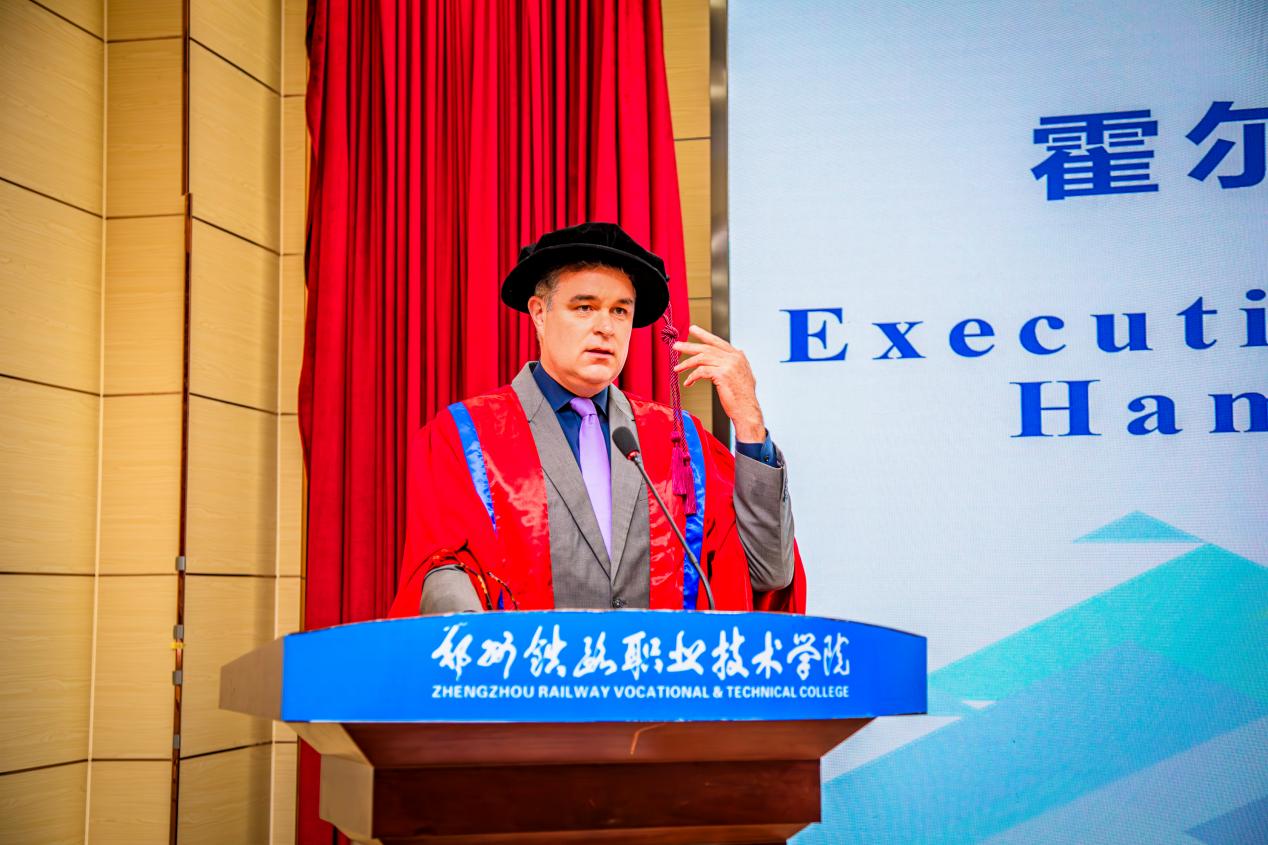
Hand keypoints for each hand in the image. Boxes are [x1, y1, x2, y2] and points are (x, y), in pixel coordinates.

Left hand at [673, 325, 766, 441]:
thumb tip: (739, 351)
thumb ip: (738, 363)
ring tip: (676, 368)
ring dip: (686, 363)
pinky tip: (687, 383)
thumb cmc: (742, 397)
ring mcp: (728, 365)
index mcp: (738, 356)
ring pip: (701, 358)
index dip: (704, 335)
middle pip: (707, 348)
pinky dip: (692, 377)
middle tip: (676, 345)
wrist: (747, 410)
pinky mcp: (722, 374)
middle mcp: (734, 357)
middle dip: (689, 346)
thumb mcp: (743, 375)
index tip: (693, 329)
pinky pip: (701, 371)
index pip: (717, 341)